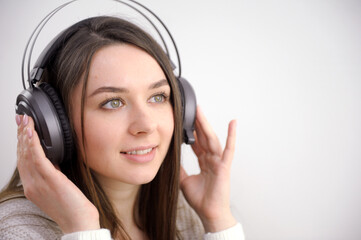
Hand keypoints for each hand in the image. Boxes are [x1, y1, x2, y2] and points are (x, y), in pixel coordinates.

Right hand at [16, 114, 99, 232]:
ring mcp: (38, 183)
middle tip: (21, 119)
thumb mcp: (56, 189)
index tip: (22, 129)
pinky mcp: (50, 180)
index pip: (23, 161)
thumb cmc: (71, 208)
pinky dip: (33, 144)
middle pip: (22, 155)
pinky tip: (32, 133)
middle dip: (21, 135)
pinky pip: (38, 158)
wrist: (78, 222)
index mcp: (32, 187)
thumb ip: (51, 176)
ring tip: (26, 120)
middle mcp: (32, 185)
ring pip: (27, 154)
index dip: (21, 143)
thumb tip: (52, 162)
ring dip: (26, 135)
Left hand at [180, 107, 236, 232]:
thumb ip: (179, 169)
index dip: (192, 133)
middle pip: (203, 138)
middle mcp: (212, 159)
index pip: (197, 144)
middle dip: (197, 124)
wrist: (209, 213)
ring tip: (201, 112)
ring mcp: (219, 161)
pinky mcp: (224, 166)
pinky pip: (228, 149)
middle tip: (192, 110)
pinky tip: (232, 123)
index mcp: (204, 162)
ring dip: (206, 125)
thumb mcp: (184, 181)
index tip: (186, 121)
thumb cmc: (201, 199)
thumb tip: (170, 159)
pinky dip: (231, 136)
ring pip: (212, 139)